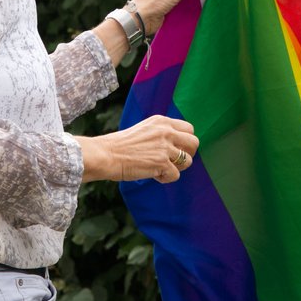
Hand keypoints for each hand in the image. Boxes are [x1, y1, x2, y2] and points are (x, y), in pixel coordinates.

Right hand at [81, 115, 198, 182]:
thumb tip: (177, 146)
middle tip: (173, 161)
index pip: (189, 129)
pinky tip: (152, 175)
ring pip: (188, 161)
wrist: (105, 154)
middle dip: (187, 154)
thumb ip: (161, 134)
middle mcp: (166, 131)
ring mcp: (164, 147)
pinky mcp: (161, 163)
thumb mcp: (144, 130)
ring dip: (176, 168)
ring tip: (160, 169)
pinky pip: (175, 175)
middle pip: (194, 143)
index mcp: (161, 121)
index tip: (174, 149)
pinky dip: (165, 178)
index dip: (184, 142)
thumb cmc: (120, 145)